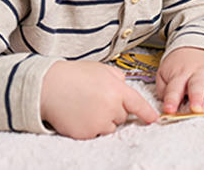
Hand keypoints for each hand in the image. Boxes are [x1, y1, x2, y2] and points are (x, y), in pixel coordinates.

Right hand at [40, 60, 157, 138]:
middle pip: (122, 117)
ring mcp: (98, 122)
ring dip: (103, 121)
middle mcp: (110, 107)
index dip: (147, 112)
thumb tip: (124, 85)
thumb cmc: (74, 76)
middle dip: (114, 110)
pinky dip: (90, 128)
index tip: (154, 119)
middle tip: (97, 99)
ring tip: (87, 106)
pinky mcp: (86, 134)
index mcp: (117, 90)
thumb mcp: (101, 69)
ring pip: (109, 127)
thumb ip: (117, 77)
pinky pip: (95, 134)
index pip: (137, 104)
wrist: (49, 87)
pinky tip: (80, 115)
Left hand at [156, 46, 203, 113]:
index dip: (171, 98)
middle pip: (197, 82)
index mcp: (180, 75)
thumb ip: (164, 90)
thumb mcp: (164, 75)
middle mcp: (197, 73)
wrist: (190, 46)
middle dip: (197, 95)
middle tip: (197, 109)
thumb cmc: (177, 66)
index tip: (169, 110)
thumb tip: (168, 104)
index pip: (174, 87)